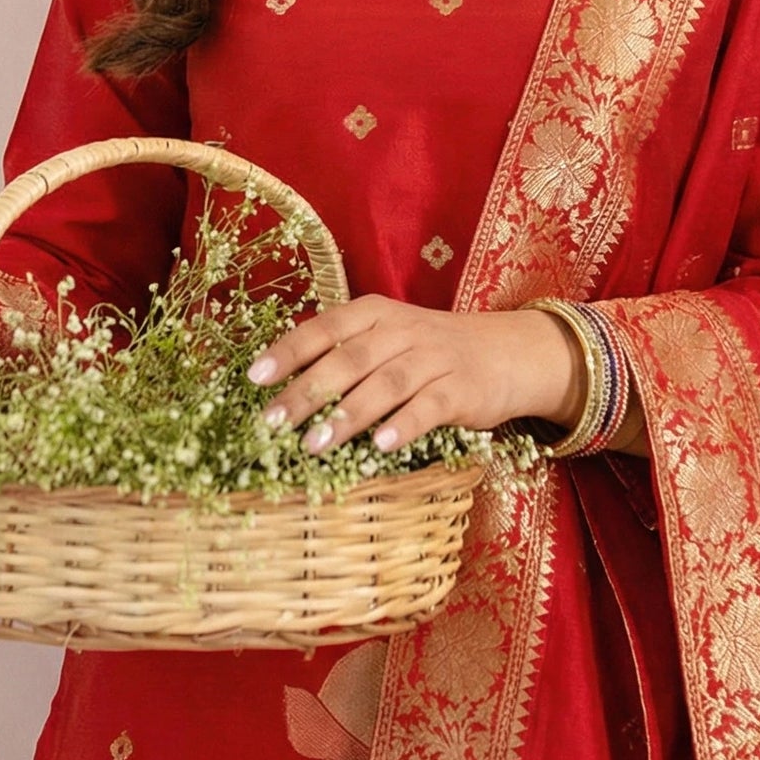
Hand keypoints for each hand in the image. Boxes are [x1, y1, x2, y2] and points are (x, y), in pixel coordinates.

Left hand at [245, 294, 584, 454]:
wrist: (506, 352)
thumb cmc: (429, 351)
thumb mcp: (387, 339)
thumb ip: (343, 355)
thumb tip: (280, 391)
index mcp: (375, 313)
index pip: (324, 327)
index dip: (288, 351)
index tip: (253, 377)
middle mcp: (401, 330)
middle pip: (348, 359)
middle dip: (306, 392)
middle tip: (271, 423)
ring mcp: (433, 358)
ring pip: (384, 384)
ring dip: (347, 415)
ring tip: (313, 444)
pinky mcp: (461, 388)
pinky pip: (428, 406)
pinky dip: (403, 426)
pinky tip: (380, 447)